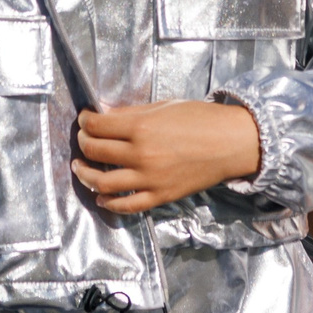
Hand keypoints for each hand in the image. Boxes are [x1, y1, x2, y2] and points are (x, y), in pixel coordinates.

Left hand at [72, 101, 261, 212]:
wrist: (230, 143)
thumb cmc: (200, 119)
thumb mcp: (164, 106)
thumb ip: (132, 112)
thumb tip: (103, 115)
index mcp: (141, 126)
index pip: (97, 126)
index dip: (85, 122)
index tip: (85, 120)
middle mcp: (141, 154)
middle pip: (95, 151)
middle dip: (83, 143)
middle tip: (84, 139)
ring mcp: (150, 178)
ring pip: (103, 182)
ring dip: (85, 175)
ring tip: (81, 168)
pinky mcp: (160, 196)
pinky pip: (127, 205)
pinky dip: (109, 203)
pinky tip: (101, 196)